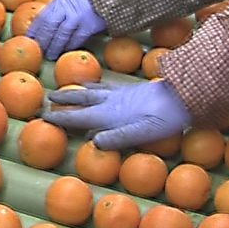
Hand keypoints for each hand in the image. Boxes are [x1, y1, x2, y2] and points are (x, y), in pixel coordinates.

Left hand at [26, 0, 105, 60]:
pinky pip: (77, 38)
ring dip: (54, 46)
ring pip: (62, 34)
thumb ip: (57, 9)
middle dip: (42, 40)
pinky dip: (70, 46)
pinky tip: (65, 51)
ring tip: (50, 54)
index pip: (43, 16)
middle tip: (38, 50)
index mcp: (60, 0)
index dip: (34, 29)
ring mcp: (78, 16)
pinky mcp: (89, 25)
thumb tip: (43, 24)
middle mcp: (67, 7)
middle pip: (49, 26)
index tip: (28, 39)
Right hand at [43, 81, 190, 148]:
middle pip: (82, 99)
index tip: (44, 116)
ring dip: (77, 90)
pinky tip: (99, 86)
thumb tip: (93, 143)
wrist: (185, 94)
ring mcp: (121, 93)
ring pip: (93, 90)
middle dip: (64, 99)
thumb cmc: (166, 119)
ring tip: (69, 87)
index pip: (79, 117)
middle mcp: (111, 102)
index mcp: (110, 115)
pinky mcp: (131, 89)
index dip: (61, 117)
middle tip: (48, 98)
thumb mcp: (143, 133)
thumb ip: (118, 138)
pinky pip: (107, 85)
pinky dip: (97, 84)